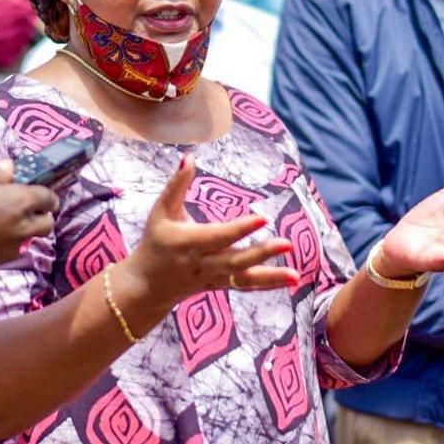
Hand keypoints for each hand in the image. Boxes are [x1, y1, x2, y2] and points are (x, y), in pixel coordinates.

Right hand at [0, 161, 57, 289]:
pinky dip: (12, 242)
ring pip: (33, 237)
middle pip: (48, 222)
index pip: (49, 197)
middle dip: (42, 214)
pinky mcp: (2, 261)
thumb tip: (10, 166)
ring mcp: (14, 246)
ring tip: (8, 221)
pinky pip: (16, 249)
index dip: (45, 193)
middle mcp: (24, 225)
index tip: (34, 190)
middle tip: (25, 207)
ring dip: (28, 229)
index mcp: (21, 200)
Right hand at [117, 154, 297, 310]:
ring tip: (295, 275)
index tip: (262, 219)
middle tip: (287, 243)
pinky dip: (266, 284)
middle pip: (235, 260)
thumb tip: (187, 157)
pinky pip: (245, 286)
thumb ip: (176, 185)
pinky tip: (290, 280)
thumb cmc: (155, 242)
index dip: (240, 229)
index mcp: (188, 242)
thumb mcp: (161, 211)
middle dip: (262, 253)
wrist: (147, 285)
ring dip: (271, 277)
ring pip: (244, 279)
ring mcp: (213, 278)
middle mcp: (203, 263)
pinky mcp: (220, 286)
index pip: (218, 236)